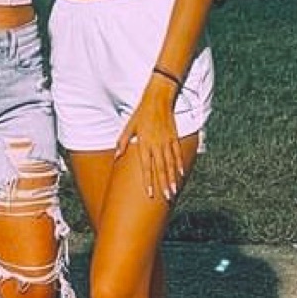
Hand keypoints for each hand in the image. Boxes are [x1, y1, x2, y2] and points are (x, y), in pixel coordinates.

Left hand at [115, 75, 183, 201]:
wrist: (158, 99)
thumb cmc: (140, 114)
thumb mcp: (128, 127)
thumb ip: (122, 142)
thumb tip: (116, 156)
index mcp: (144, 144)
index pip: (146, 168)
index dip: (148, 182)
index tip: (149, 195)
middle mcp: (156, 145)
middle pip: (161, 169)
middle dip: (163, 185)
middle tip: (167, 198)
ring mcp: (166, 142)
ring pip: (170, 164)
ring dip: (172, 179)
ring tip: (173, 192)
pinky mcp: (174, 137)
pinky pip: (177, 154)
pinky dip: (179, 165)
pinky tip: (180, 175)